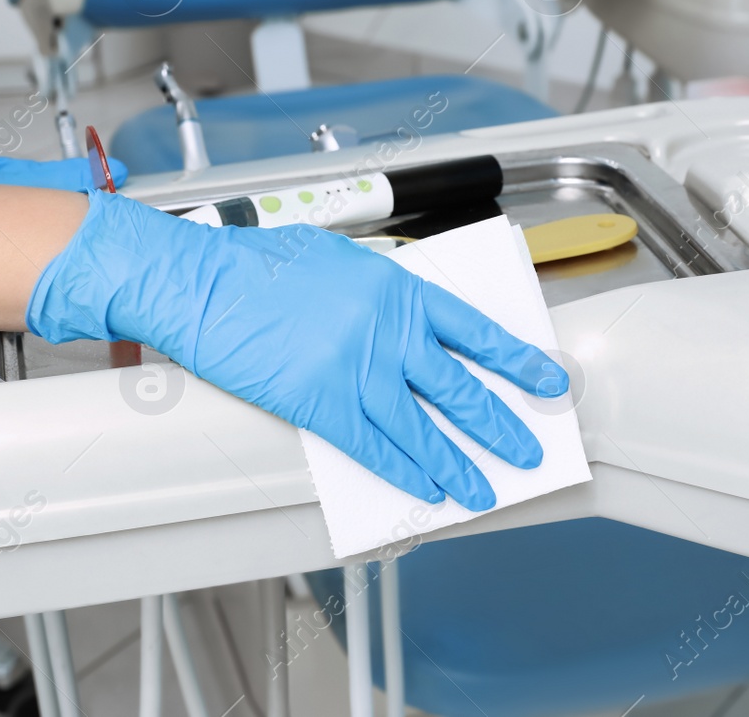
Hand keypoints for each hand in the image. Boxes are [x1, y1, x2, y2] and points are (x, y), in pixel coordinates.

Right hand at [25, 191, 567, 509]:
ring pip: (421, 427)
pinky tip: (424, 488)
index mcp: (397, 288)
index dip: (516, 360)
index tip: (546, 379)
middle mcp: (386, 330)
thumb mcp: (339, 259)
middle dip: (498, 424)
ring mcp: (354, 368)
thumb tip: (412, 324)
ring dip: (455, 463)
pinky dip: (402, 471)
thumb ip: (383, 291)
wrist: (202, 283)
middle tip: (527, 449)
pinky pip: (372, 446)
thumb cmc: (258, 264)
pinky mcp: (318, 402)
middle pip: (457, 387)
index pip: (474, 330)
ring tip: (481, 488)